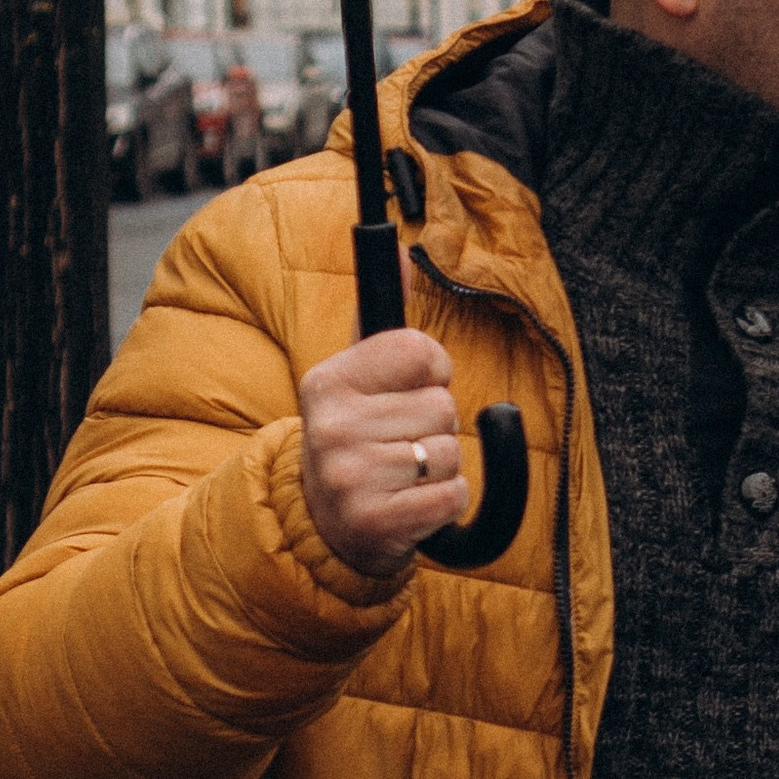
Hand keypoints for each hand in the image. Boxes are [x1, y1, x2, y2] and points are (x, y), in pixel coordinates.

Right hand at [298, 333, 469, 576]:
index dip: (431, 373)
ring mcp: (351, 478)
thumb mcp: (357, 377)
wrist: (325, 526)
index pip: (420, 351)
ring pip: (451, 452)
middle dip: (435, 426)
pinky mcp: (376, 524)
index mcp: (328, 381)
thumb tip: (402, 252)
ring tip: (401, 475)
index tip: (407, 392)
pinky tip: (410, 504)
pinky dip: (445, 503)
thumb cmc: (356, 440)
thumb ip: (382, 321)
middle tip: (398, 444)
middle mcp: (332, 427)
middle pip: (443, 406)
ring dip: (440, 467)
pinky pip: (454, 496)